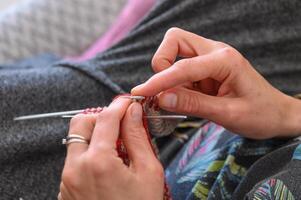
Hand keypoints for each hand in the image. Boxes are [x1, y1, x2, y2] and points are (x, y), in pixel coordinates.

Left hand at [59, 98, 163, 199]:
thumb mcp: (148, 172)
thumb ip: (138, 138)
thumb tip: (133, 114)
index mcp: (98, 162)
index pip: (106, 117)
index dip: (120, 105)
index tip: (129, 103)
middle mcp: (76, 169)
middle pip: (82, 123)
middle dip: (101, 117)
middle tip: (120, 124)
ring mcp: (68, 179)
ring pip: (77, 141)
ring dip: (96, 135)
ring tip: (118, 147)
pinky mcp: (67, 188)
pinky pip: (75, 159)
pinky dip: (90, 153)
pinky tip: (109, 164)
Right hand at [132, 27, 300, 138]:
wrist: (276, 115)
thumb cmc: (259, 114)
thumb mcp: (227, 114)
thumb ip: (193, 104)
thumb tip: (161, 98)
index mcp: (224, 60)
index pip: (183, 66)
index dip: (159, 81)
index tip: (141, 93)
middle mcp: (215, 53)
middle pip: (175, 40)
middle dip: (162, 63)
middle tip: (162, 89)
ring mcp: (209, 60)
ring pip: (175, 53)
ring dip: (168, 76)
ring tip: (174, 100)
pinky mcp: (205, 70)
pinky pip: (181, 70)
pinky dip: (175, 85)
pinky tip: (182, 100)